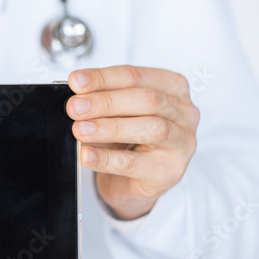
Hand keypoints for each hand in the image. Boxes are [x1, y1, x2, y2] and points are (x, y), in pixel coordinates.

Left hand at [65, 65, 198, 220]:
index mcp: (172, 87)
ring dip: (109, 128)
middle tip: (75, 107)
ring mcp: (181, 143)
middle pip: (147, 100)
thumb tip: (77, 96)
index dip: (103, 78)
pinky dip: (107, 159)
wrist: (132, 182)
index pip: (136, 76)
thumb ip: (102, 100)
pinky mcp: (169, 172)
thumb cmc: (128, 140)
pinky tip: (88, 155)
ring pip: (150, 129)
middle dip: (105, 102)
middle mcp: (183, 113)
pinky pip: (136, 163)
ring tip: (81, 130)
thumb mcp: (116, 113)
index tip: (76, 82)